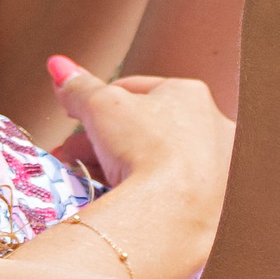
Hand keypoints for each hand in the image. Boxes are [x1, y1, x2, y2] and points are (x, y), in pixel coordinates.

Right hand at [47, 56, 230, 191]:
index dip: (101, 103)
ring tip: (83, 176)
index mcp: (192, 95)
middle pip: (146, 129)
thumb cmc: (141, 145)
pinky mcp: (217, 207)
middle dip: (104, 140)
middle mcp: (215, 128)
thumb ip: (79, 86)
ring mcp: (221, 170)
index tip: (77, 118)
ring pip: (158, 161)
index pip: (138, 90)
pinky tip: (115, 198)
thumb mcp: (99, 106)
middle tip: (73, 153)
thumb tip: (58, 66)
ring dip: (119, 166)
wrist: (174, 213)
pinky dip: (143, 191)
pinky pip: (171, 191)